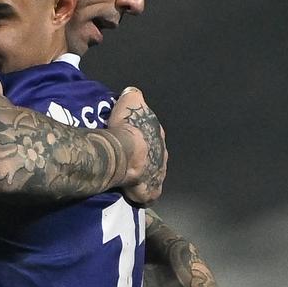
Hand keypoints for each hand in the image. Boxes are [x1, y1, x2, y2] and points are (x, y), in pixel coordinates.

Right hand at [109, 87, 166, 204]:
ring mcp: (158, 172)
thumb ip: (133, 97)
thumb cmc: (127, 127)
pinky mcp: (150, 189)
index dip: (142, 135)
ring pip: (154, 173)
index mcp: (157, 132)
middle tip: (131, 157)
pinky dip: (143, 194)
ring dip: (146, 174)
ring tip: (132, 176)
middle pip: (155, 154)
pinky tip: (135, 194)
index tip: (131, 136)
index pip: (153, 132)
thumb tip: (133, 92)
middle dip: (146, 156)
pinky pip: (149, 193)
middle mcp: (162, 152)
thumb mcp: (131, 102)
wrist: (125, 152)